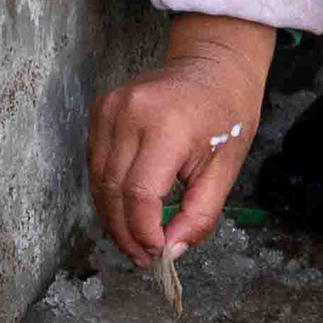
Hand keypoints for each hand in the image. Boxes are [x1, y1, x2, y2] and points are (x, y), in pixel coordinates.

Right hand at [89, 14, 276, 270]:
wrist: (214, 64)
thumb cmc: (225, 113)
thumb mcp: (226, 168)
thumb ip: (200, 214)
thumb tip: (171, 250)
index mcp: (167, 125)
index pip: (139, 194)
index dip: (143, 232)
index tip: (158, 253)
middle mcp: (130, 113)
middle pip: (113, 192)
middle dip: (126, 234)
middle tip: (144, 258)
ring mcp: (110, 108)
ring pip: (99, 182)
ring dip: (113, 218)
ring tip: (135, 240)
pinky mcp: (101, 109)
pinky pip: (96, 164)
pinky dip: (108, 192)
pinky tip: (127, 209)